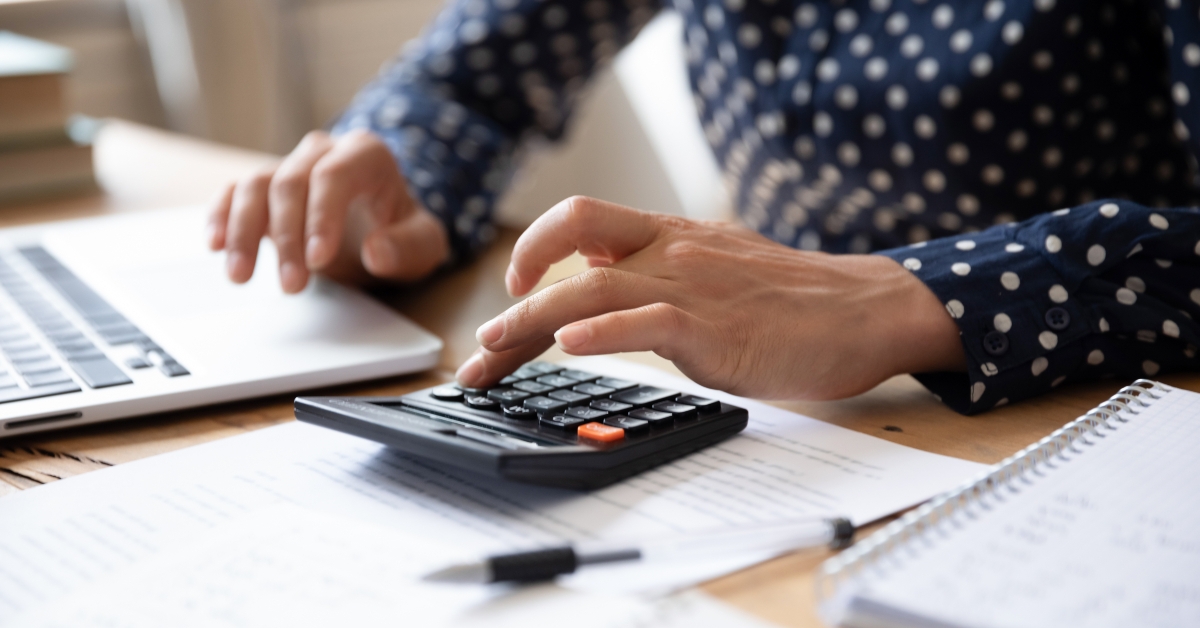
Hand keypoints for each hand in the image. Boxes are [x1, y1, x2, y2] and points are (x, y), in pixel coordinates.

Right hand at [207, 129, 448, 292]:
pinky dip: (221, 217)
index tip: (318, 260)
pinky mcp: (264, 188)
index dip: (321, 216)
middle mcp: (323, 152)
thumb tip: (378, 253)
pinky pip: (234, 193)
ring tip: (241, 277)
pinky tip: (215, 246)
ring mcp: (290, 166)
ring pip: (254, 186)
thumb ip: (409, 248)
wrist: (383, 228)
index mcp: (366, 154)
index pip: (335, 175)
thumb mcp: (424, 245)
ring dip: (243, 232)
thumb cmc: (402, 233)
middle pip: (291, 183)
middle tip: (292, 286)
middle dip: (288, 237)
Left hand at [455, 197, 964, 399]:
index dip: (532, 251)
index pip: (581, 226)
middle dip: (515, 298)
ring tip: (495, 350)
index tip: (510, 288)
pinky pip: (644, 321)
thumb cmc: (794, 301)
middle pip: (570, 252)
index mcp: (670, 235)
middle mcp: (671, 251)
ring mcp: (690, 286)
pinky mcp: (713, 326)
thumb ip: (662, 280)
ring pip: (591, 288)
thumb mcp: (715, 272)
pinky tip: (572, 346)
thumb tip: (608, 304)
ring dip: (532, 321)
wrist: (864, 311)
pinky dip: (602, 332)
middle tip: (482, 346)